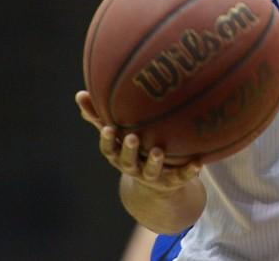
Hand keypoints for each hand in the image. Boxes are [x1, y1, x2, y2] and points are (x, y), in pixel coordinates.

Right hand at [75, 90, 200, 193]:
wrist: (156, 185)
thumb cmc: (133, 149)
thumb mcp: (118, 134)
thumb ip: (100, 116)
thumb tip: (80, 94)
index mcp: (119, 155)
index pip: (109, 149)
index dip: (107, 141)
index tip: (108, 128)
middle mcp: (133, 167)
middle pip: (127, 162)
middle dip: (129, 151)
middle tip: (132, 137)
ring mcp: (153, 176)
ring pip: (151, 171)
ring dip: (154, 162)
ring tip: (158, 151)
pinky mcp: (172, 181)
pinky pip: (181, 177)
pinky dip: (189, 171)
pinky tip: (199, 163)